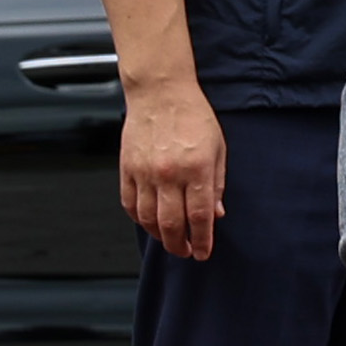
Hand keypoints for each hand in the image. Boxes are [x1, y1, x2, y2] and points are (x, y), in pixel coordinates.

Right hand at [119, 78, 229, 258]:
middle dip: (179, 246)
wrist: (161, 93)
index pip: (199, 217)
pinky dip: (139, 219)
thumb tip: (216, 214)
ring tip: (169, 240)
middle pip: (171, 225)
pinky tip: (149, 222)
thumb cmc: (193, 116)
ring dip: (159, 236)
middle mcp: (168, 174)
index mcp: (196, 169)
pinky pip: (130, 204)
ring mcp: (144, 173)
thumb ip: (217, 184)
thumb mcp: (217, 148)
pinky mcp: (127, 169)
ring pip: (147, 219)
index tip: (203, 252)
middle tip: (186, 252)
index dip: (202, 240)